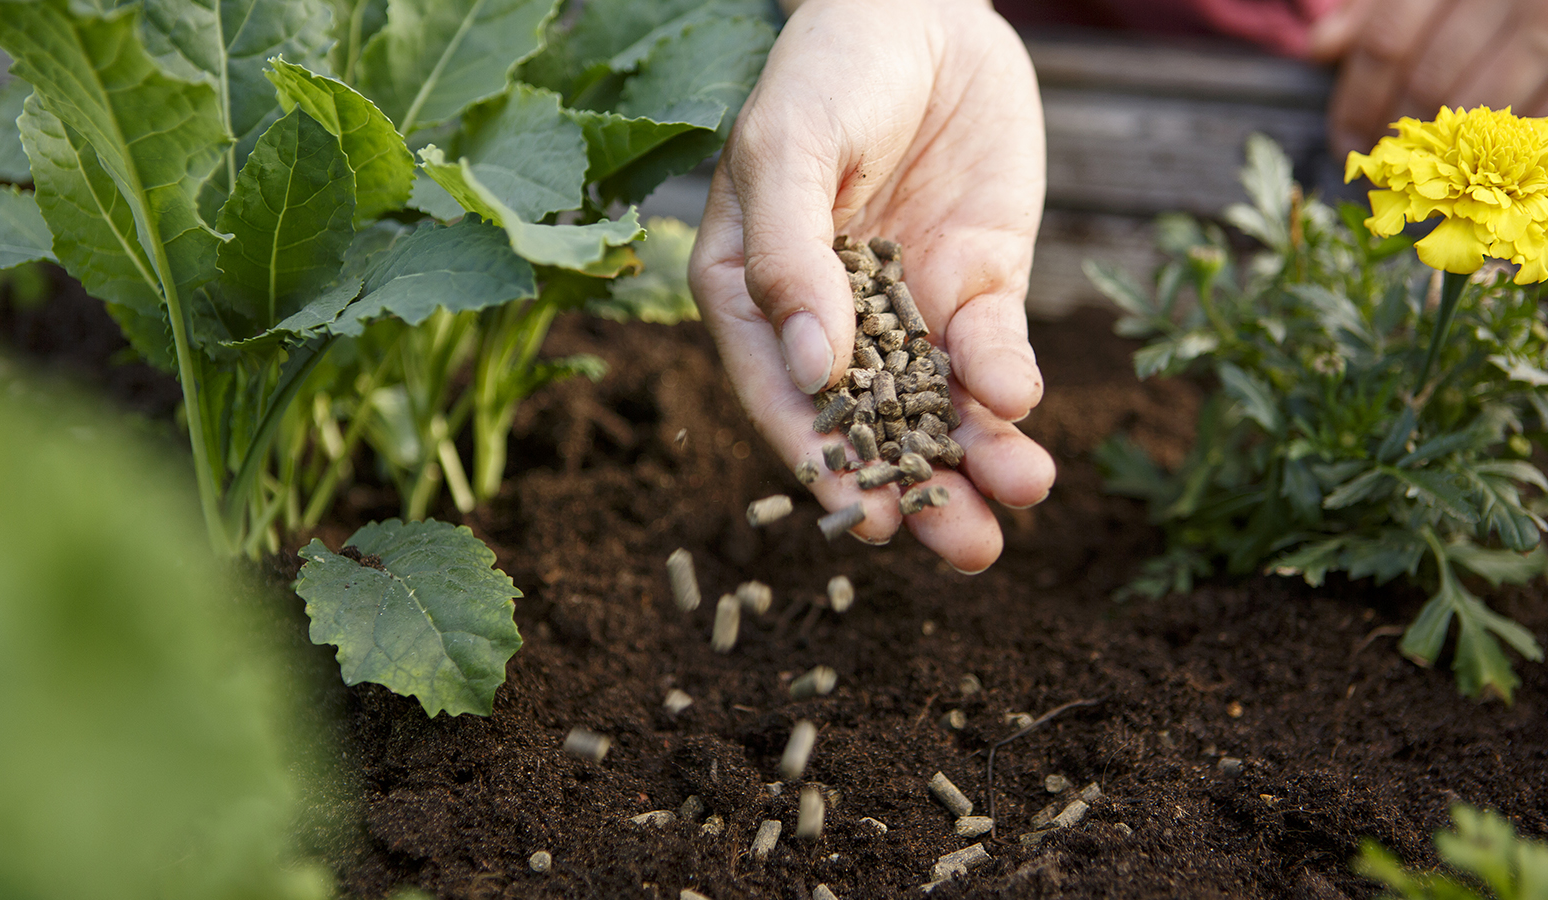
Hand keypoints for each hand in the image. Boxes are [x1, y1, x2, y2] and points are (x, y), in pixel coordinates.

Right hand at [688, 0, 1054, 573]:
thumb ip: (789, 255)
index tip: (868, 518)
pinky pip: (992, 348)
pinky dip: (1007, 380)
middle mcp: (832, 319)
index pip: (783, 395)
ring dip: (978, 458)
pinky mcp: (977, 284)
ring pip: (940, 406)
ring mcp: (908, 306)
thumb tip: (815, 371)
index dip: (824, 461)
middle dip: (920, 488)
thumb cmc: (828, 68)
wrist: (921, 4)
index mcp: (756, 296)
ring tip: (1017, 499)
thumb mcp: (788, 149)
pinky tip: (1020, 406)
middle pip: (870, 424)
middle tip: (966, 548)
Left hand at [1311, 0, 1547, 155]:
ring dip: (1445, 148)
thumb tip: (1321, 48)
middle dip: (1399, 132)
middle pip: (1427, 79)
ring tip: (1426, 171)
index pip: (1384, 43)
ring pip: (1479, 101)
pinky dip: (1502, 143)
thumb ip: (1373, 12)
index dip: (1358, 102)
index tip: (1347, 143)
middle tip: (1386, 166)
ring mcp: (1541, 21)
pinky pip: (1537, 111)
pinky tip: (1480, 163)